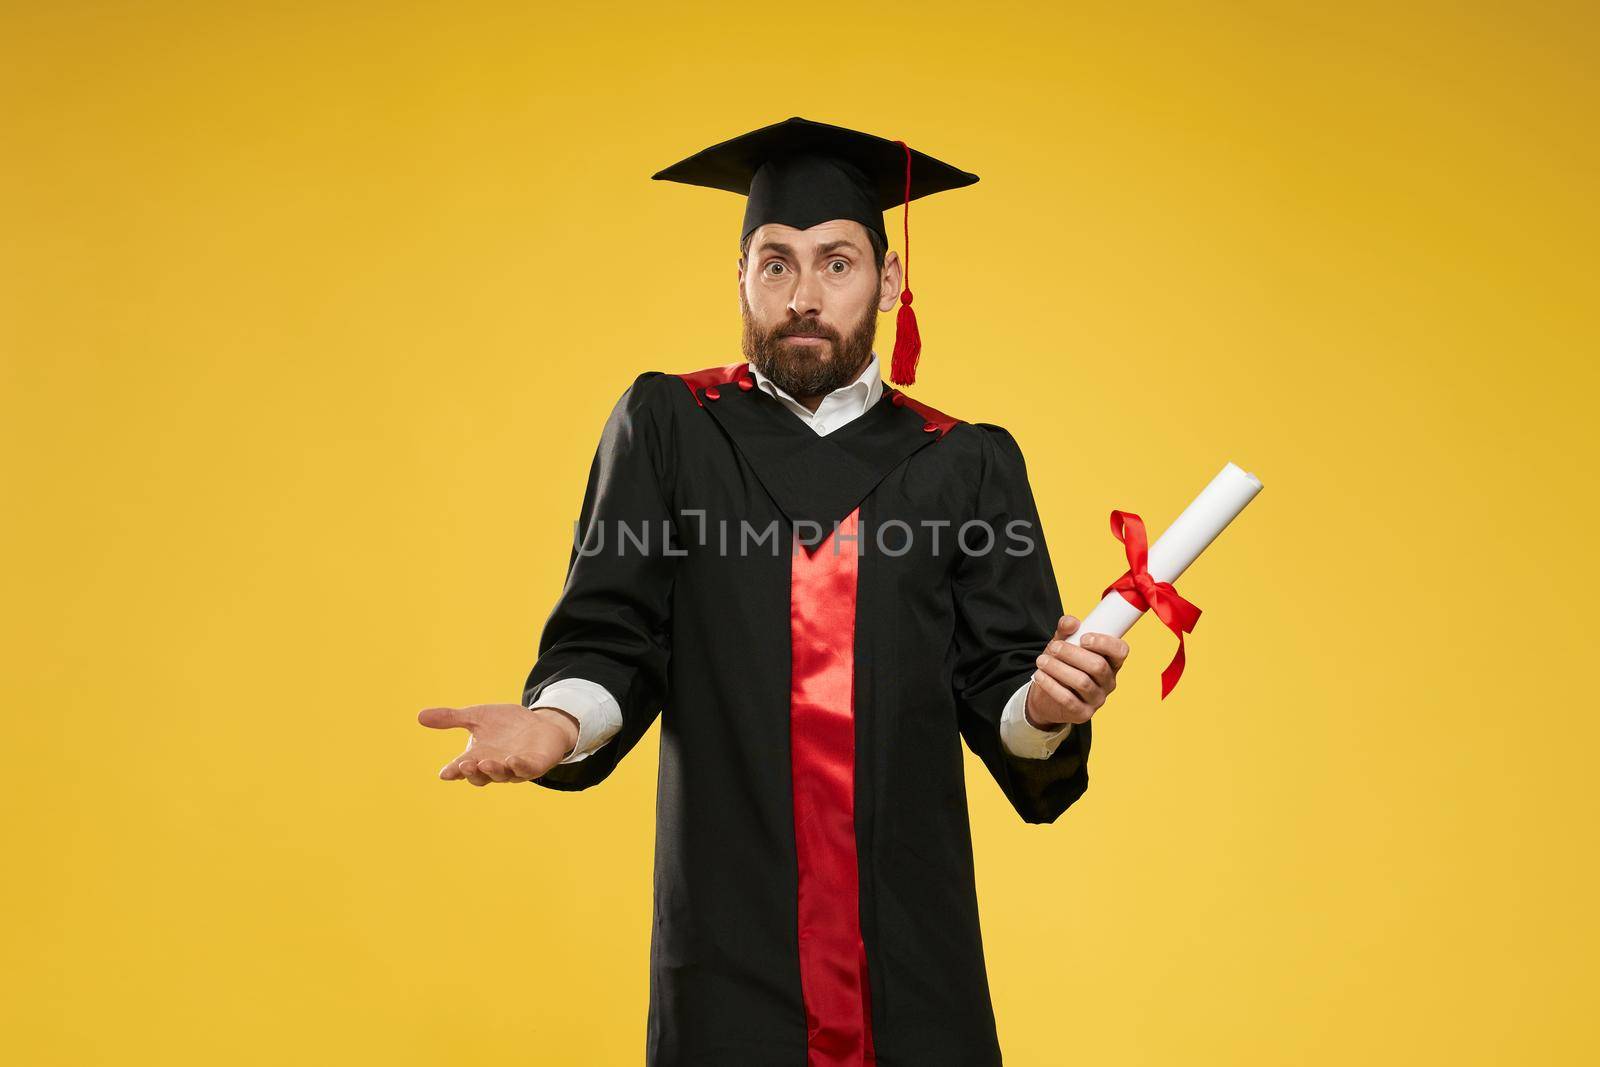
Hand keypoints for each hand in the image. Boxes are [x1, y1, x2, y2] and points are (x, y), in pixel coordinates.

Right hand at [417, 703, 580, 785]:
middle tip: (465, 765)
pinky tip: (513, 760)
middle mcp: (495, 766)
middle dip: (473, 772)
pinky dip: (519, 766)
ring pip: (503, 774)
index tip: (444, 773)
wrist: (540, 724)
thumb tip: (419, 716)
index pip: (462, 768)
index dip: (454, 772)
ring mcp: (515, 768)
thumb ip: (452, 719)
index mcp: (478, 757)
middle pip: (481, 776)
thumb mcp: (477, 717)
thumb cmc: (506, 724)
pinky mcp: (535, 764)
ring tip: (485, 762)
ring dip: (493, 770)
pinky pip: (527, 769)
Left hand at [1026, 615, 1130, 729]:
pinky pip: (1069, 700)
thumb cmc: (1061, 665)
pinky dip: (1052, 686)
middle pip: (1098, 666)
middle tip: (1053, 647)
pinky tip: (1040, 676)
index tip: (1084, 637)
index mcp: (1110, 662)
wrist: (1045, 696)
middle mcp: (1108, 681)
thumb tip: (1070, 622)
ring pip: (1083, 682)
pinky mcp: (1083, 714)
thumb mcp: (1063, 644)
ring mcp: (1097, 699)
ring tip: (1041, 660)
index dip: (1105, 643)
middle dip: (1073, 654)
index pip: (1121, 651)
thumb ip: (1066, 631)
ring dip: (1059, 668)